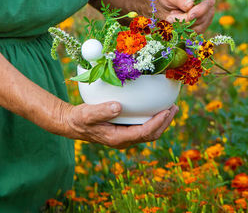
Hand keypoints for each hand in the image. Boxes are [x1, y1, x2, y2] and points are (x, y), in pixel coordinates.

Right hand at [63, 102, 178, 148]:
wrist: (73, 124)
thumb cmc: (80, 118)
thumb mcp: (87, 113)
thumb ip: (101, 111)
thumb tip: (118, 107)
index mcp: (117, 138)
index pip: (143, 133)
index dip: (157, 123)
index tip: (166, 111)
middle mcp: (124, 140)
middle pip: (151, 135)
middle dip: (165, 123)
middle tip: (174, 108)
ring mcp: (126, 137)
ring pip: (150, 133)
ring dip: (162, 122)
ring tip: (171, 107)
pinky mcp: (126, 131)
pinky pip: (144, 128)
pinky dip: (154, 120)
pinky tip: (158, 108)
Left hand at [150, 0, 215, 31]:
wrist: (162, 4)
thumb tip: (191, 5)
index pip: (209, 1)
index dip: (201, 10)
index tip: (190, 16)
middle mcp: (207, 1)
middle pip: (204, 15)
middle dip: (186, 18)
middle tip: (171, 15)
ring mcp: (206, 13)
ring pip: (201, 25)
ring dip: (184, 24)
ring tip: (172, 17)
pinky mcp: (202, 24)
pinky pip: (198, 31)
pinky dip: (186, 30)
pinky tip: (177, 23)